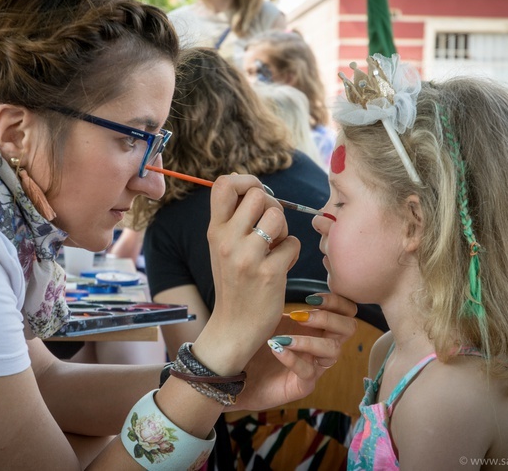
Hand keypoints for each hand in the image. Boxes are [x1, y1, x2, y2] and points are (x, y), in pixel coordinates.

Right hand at [193, 174, 300, 374]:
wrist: (233, 327)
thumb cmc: (234, 283)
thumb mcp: (222, 248)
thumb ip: (233, 219)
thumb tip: (253, 187)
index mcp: (215, 231)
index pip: (223, 184)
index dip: (245, 180)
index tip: (256, 193)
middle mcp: (227, 240)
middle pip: (258, 195)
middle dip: (271, 206)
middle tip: (269, 228)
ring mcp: (247, 257)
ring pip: (278, 216)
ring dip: (283, 230)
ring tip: (275, 247)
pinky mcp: (269, 273)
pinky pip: (293, 244)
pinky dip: (291, 253)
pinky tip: (280, 267)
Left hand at [231, 292, 357, 411]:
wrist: (233, 373)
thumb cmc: (253, 341)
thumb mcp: (269, 314)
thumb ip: (282, 296)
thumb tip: (284, 261)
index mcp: (317, 326)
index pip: (346, 311)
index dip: (337, 301)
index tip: (311, 298)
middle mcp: (321, 345)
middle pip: (349, 328)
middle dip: (328, 318)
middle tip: (300, 317)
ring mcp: (314, 366)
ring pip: (333, 351)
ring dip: (308, 340)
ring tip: (283, 337)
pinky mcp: (302, 386)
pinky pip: (308, 372)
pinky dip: (293, 359)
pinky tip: (276, 349)